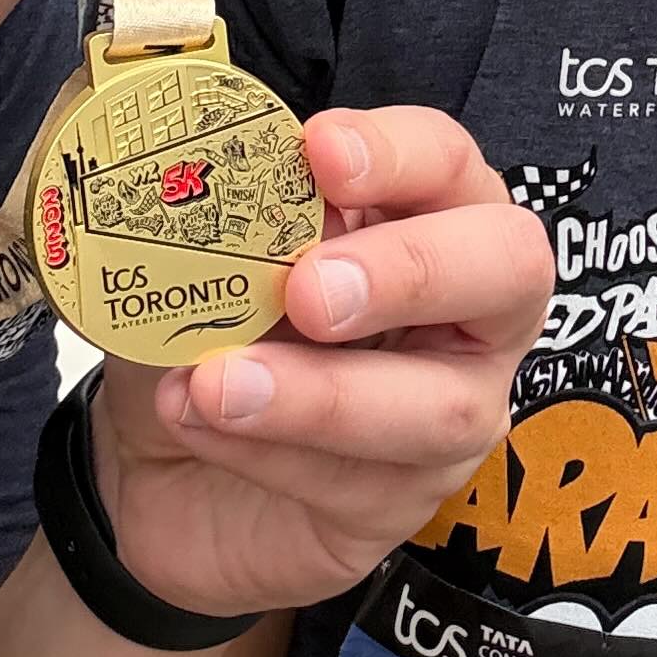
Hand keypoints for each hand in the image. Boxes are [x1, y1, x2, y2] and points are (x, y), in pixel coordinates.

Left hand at [93, 107, 551, 618]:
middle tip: (309, 290)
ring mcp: (448, 414)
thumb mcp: (196, 258)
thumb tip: (220, 186)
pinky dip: (267, 450)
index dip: (399, 152)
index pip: (449, 163)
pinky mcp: (399, 505)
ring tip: (217, 381)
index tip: (321, 150)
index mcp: (421, 215)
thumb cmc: (205, 327)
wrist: (147, 459)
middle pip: (509, 268)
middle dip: (411, 270)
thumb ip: (223, 220)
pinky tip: (198, 421)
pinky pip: (359, 485)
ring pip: (438, 407)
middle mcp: (464, 310)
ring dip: (319, 392)